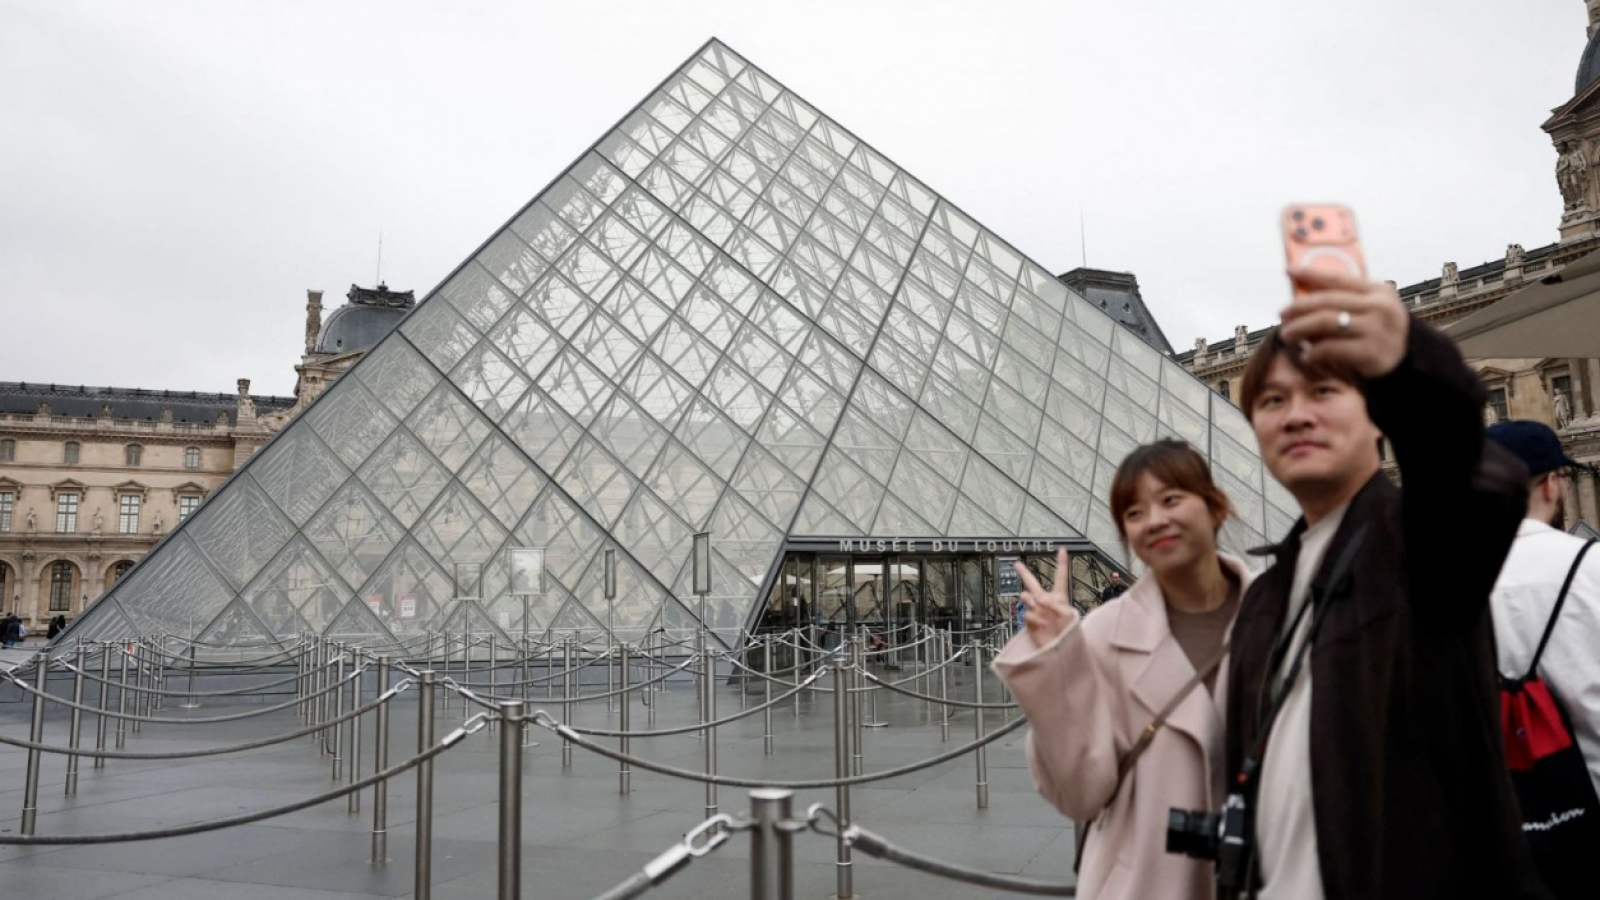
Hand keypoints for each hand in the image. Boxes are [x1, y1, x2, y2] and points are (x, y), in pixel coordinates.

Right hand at [1014, 548, 1075, 644]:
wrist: (1059, 651)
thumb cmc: (1068, 634)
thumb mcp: (1066, 615)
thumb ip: (1052, 604)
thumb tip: (1037, 601)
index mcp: (1060, 598)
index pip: (1060, 577)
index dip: (1061, 563)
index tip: (1062, 550)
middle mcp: (1046, 602)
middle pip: (1034, 584)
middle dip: (1024, 574)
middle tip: (1016, 564)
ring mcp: (1037, 612)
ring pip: (1026, 597)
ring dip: (1029, 600)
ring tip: (1035, 605)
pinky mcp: (1030, 622)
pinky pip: (1027, 615)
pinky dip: (1034, 619)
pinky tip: (1041, 625)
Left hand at [1278, 266, 1409, 378]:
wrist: (1405, 360)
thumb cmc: (1379, 331)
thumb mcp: (1371, 308)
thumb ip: (1346, 299)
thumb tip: (1302, 293)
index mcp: (1377, 290)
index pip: (1339, 278)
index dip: (1312, 273)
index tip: (1290, 271)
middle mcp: (1378, 306)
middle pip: (1328, 301)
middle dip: (1299, 307)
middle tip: (1282, 314)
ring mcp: (1376, 329)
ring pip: (1326, 322)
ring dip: (1300, 328)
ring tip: (1287, 335)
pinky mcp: (1370, 352)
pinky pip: (1332, 348)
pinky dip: (1313, 352)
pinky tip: (1306, 355)